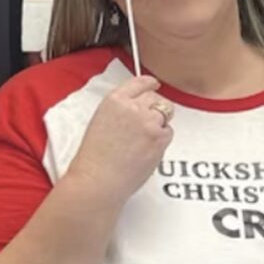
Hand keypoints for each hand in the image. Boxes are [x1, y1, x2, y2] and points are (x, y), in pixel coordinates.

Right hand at [68, 75, 174, 204]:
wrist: (98, 180)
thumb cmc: (94, 159)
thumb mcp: (101, 122)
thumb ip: (121, 111)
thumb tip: (138, 109)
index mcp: (115, 100)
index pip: (139, 83)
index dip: (149, 84)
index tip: (154, 85)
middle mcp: (133, 108)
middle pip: (156, 98)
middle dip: (156, 108)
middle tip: (149, 123)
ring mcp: (149, 122)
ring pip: (165, 115)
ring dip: (159, 124)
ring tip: (143, 142)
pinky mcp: (159, 138)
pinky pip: (168, 133)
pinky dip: (162, 140)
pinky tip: (146, 150)